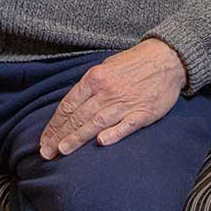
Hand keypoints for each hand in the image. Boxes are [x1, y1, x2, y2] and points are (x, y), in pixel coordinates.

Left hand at [38, 37, 184, 159]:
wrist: (166, 58)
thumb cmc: (133, 64)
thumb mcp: (105, 67)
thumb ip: (89, 87)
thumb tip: (71, 107)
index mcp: (95, 78)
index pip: (68, 105)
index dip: (54, 124)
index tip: (44, 139)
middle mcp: (107, 91)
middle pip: (78, 117)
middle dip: (60, 136)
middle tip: (46, 152)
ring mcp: (125, 102)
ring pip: (96, 122)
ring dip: (78, 138)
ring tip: (62, 151)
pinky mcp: (143, 113)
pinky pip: (126, 125)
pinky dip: (113, 134)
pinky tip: (101, 142)